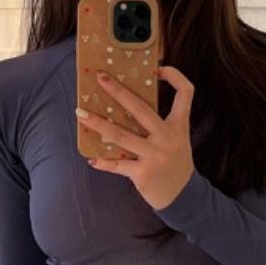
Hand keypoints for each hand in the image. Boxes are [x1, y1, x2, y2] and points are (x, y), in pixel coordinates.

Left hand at [77, 65, 195, 211]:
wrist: (183, 196)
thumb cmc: (175, 163)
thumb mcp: (177, 140)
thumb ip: (160, 124)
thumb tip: (125, 106)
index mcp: (179, 125)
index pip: (185, 92)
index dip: (174, 76)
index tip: (158, 68)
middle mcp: (168, 138)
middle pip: (140, 108)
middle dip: (118, 91)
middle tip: (100, 78)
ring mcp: (155, 156)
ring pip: (120, 135)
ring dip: (97, 124)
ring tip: (80, 114)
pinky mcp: (143, 173)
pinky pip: (118, 164)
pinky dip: (104, 162)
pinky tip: (92, 159)